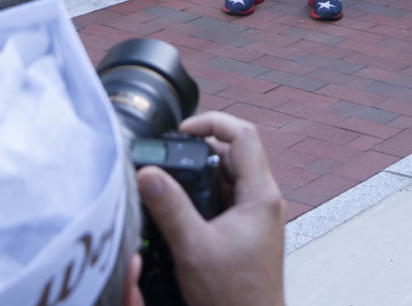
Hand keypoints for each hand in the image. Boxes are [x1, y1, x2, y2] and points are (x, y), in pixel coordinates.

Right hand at [136, 112, 285, 305]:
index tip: (182, 130)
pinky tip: (183, 205)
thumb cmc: (235, 297)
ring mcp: (257, 216)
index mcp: (261, 196)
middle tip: (170, 155)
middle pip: (235, 152)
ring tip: (172, 178)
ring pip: (230, 175)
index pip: (244, 135)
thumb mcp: (193, 248)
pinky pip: (227, 196)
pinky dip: (205, 192)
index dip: (212, 122)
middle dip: (201, 148)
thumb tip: (147, 174)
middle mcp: (264, 201)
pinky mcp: (248, 230)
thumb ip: (169, 208)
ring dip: (202, 171)